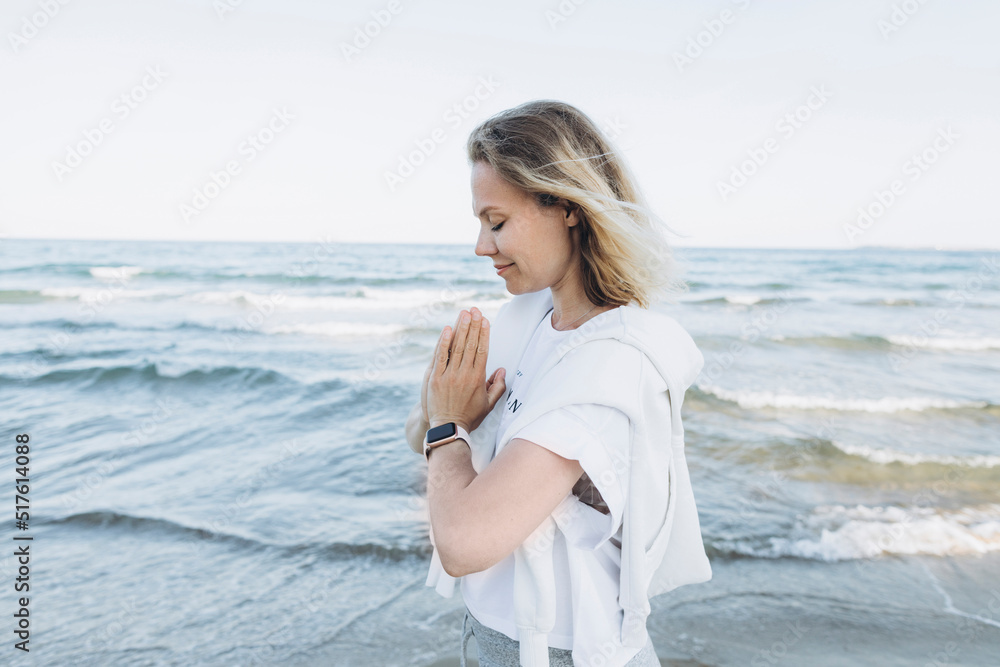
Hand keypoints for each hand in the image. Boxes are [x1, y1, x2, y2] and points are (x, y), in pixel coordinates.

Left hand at [427, 306, 506, 432]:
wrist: (448, 429)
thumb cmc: (468, 417)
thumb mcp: (488, 405)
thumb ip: (497, 387)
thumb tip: (501, 371)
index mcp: (478, 379)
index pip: (482, 350)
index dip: (484, 334)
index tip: (485, 320)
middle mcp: (464, 375)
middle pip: (471, 345)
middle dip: (473, 326)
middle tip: (475, 310)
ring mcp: (449, 376)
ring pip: (456, 347)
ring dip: (461, 329)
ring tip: (464, 314)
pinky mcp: (435, 378)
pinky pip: (440, 356)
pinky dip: (444, 342)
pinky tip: (447, 329)